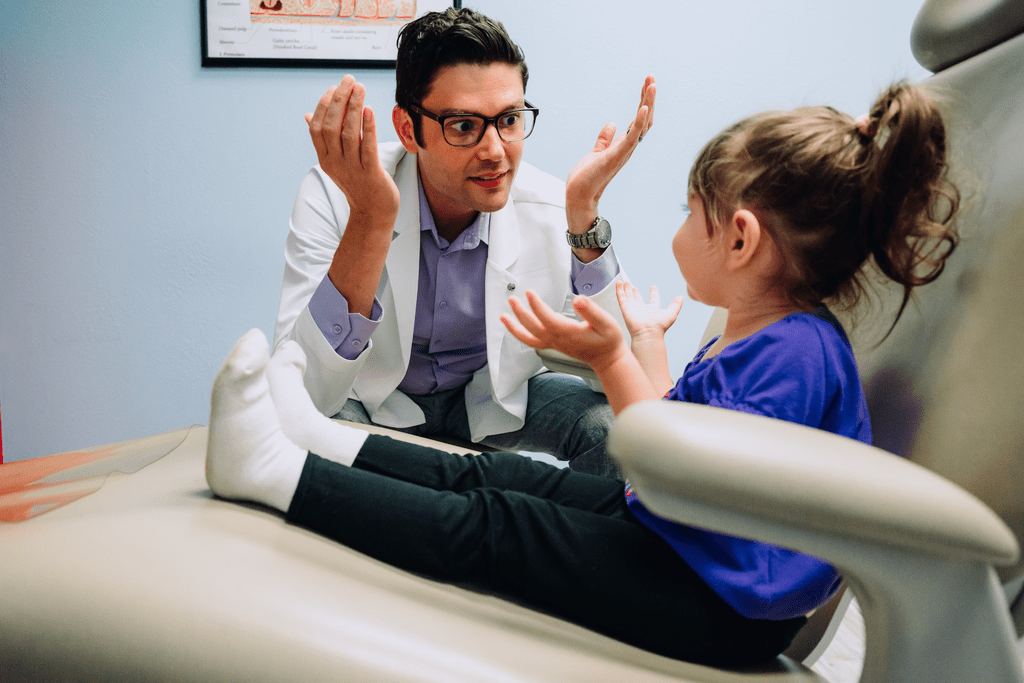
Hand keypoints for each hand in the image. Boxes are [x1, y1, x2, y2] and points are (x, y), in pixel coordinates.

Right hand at [306, 75, 399, 220]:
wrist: (373, 212)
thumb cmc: (358, 182)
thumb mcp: (336, 161)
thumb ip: (324, 139)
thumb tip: (308, 115)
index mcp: (325, 158)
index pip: (318, 127)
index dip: (324, 105)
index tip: (334, 87)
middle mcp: (335, 163)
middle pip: (332, 126)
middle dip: (339, 100)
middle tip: (349, 80)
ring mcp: (352, 169)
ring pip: (348, 133)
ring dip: (353, 107)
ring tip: (359, 88)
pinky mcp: (370, 173)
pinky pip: (367, 147)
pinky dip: (367, 127)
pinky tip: (369, 110)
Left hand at [500, 290, 627, 372]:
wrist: (607, 359)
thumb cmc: (607, 341)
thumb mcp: (605, 323)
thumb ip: (591, 311)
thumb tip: (578, 299)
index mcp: (568, 333)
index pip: (546, 318)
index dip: (536, 305)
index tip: (529, 293)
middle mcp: (557, 339)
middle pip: (533, 327)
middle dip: (520, 313)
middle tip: (513, 299)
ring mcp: (554, 343)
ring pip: (528, 337)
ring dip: (514, 327)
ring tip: (503, 315)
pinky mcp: (553, 344)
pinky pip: (532, 341)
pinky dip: (520, 334)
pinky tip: (515, 325)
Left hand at [565, 75, 655, 233]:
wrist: (579, 196)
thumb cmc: (587, 178)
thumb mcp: (596, 152)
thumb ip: (604, 139)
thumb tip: (611, 125)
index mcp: (623, 145)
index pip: (639, 120)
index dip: (643, 102)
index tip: (646, 84)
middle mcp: (628, 148)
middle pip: (645, 119)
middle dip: (648, 98)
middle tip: (651, 78)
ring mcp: (624, 152)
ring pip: (642, 125)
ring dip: (647, 104)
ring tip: (652, 85)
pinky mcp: (616, 156)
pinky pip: (632, 137)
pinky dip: (638, 122)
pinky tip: (642, 108)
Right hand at [616, 282, 683, 341]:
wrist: (648, 333)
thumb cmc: (660, 326)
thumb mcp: (672, 313)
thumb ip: (676, 304)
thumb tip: (681, 296)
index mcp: (653, 310)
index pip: (653, 299)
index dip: (653, 293)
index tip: (653, 287)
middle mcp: (642, 309)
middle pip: (638, 298)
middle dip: (635, 292)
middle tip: (633, 285)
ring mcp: (633, 309)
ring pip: (628, 297)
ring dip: (626, 289)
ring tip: (625, 282)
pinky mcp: (625, 308)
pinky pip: (621, 297)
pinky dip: (619, 290)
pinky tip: (618, 283)